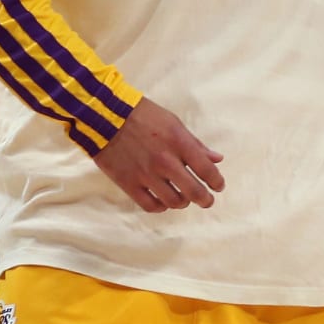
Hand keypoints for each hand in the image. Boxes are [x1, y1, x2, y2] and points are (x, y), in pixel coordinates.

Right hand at [94, 98, 224, 213]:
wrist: (105, 117)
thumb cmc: (144, 116)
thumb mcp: (174, 124)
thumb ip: (196, 144)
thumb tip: (217, 159)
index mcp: (179, 143)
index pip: (207, 170)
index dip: (216, 182)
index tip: (218, 186)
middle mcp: (165, 161)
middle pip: (194, 191)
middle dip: (205, 199)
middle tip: (207, 201)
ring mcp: (146, 174)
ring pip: (173, 201)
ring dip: (182, 202)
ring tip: (183, 199)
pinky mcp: (128, 183)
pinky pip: (150, 205)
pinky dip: (160, 206)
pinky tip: (163, 201)